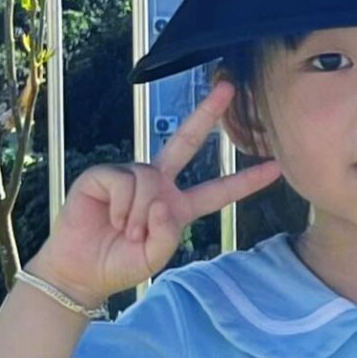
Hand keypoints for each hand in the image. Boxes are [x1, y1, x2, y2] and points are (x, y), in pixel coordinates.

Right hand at [26, 80, 283, 306]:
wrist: (81, 269)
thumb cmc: (120, 263)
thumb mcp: (155, 256)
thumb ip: (167, 233)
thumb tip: (161, 202)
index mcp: (179, 206)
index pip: (219, 191)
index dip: (247, 181)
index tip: (276, 167)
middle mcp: (158, 183)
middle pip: (187, 142)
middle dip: (206, 114)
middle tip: (228, 88)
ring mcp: (132, 175)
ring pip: (150, 179)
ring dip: (138, 213)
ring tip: (125, 232)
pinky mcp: (104, 173)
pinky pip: (125, 181)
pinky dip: (121, 206)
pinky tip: (111, 218)